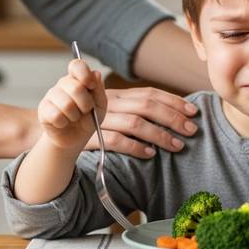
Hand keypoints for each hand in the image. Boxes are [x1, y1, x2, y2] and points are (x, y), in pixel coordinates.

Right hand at [38, 59, 106, 150]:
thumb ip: (99, 90)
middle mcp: (63, 84)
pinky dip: (64, 123)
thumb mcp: (100, 105)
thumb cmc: (88, 119)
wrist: (75, 138)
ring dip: (75, 116)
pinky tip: (64, 123)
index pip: (77, 65)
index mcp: (78, 79)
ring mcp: (51, 95)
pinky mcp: (43, 109)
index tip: (91, 86)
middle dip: (86, 104)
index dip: (85, 74)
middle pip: (75, 87)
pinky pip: (56, 115)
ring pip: (66, 104)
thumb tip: (96, 73)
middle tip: (86, 110)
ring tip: (74, 118)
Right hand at [84, 87, 198, 158]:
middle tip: (191, 130)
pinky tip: (150, 154)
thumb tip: (172, 114)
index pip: (150, 93)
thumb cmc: (90, 124)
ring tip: (177, 145)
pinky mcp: (90, 137)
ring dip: (159, 134)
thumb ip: (135, 110)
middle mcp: (110, 102)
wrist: (55, 133)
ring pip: (135, 122)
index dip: (174, 101)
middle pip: (147, 105)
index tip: (193, 111)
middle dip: (173, 117)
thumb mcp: (113, 112)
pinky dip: (135, 147)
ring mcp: (99, 119)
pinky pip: (115, 141)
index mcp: (118, 95)